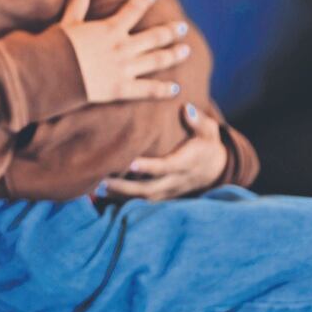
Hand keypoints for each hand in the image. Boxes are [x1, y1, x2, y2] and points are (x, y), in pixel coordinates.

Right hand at [61, 0, 190, 103]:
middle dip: (170, 31)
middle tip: (181, 28)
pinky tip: (175, 89)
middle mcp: (122, 47)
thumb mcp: (67, 22)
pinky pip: (147, 89)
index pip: (133, 9)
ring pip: (157, 60)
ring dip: (173, 54)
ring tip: (185, 50)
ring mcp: (124, 69)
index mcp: (110, 29)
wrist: (49, 73)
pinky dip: (162, 90)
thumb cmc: (55, 47)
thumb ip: (77, 1)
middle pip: (154, 37)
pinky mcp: (120, 89)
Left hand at [101, 103, 227, 200]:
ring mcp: (169, 191)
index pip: (166, 167)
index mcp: (186, 163)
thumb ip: (197, 120)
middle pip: (149, 189)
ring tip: (97, 187)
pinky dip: (123, 200)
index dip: (149, 167)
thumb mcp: (208, 130)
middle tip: (102, 179)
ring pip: (143, 199)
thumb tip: (186, 108)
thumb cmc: (205, 143)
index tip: (131, 162)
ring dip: (120, 195)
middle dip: (125, 187)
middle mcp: (176, 181)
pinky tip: (103, 195)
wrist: (214, 168)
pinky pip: (142, 202)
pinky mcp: (163, 196)